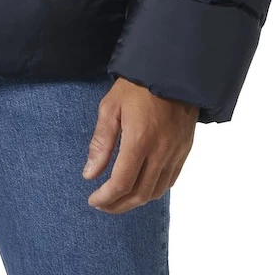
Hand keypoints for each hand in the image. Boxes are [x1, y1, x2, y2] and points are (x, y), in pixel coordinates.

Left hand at [82, 77, 197, 212]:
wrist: (173, 69)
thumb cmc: (137, 85)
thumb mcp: (110, 107)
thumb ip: (101, 142)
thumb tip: (90, 174)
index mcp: (140, 140)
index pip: (122, 183)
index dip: (106, 197)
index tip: (93, 199)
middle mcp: (161, 151)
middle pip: (140, 194)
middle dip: (118, 205)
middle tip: (102, 204)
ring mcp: (176, 152)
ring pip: (156, 191)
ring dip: (136, 201)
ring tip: (119, 198)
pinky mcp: (185, 149)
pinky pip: (170, 180)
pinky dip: (153, 190)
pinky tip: (141, 186)